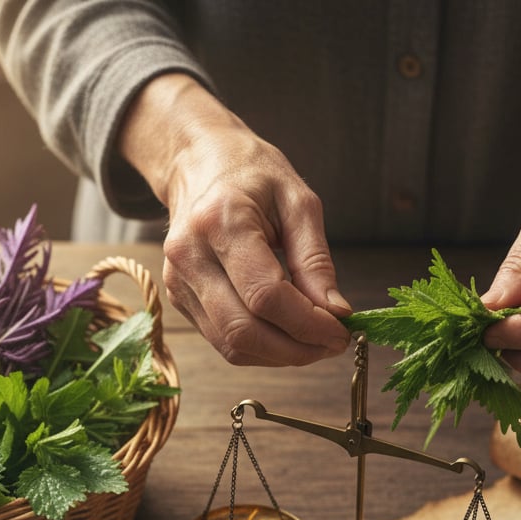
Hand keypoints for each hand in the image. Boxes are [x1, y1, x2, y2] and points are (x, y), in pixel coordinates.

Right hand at [119, 74, 351, 365]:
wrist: (197, 163)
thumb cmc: (251, 174)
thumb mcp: (297, 201)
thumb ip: (315, 259)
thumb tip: (335, 312)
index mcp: (220, 222)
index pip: (265, 296)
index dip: (308, 325)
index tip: (341, 330)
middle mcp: (190, 256)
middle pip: (244, 331)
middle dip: (296, 350)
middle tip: (332, 344)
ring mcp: (179, 282)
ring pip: (232, 346)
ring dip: (280, 355)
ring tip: (313, 342)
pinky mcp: (179, 298)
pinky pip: (223, 342)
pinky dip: (261, 348)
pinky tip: (285, 334)